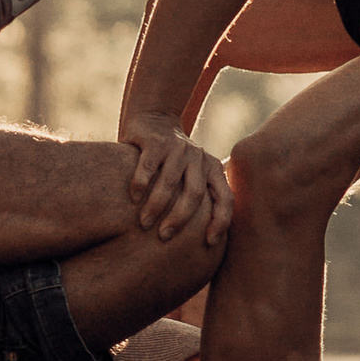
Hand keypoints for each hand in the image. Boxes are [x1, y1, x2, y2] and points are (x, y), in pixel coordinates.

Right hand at [120, 113, 233, 244]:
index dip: (221, 221)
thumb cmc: (174, 160)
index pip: (225, 197)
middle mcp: (199, 157)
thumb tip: (210, 240)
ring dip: (156, 206)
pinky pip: (148, 167)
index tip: (209, 242)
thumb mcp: (194, 172)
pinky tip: (134, 198)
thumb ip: (201, 195)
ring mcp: (178, 148)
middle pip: (194, 193)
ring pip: (169, 182)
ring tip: (145, 223)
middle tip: (165, 237)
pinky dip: (141, 184)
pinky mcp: (156, 141)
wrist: (155, 118)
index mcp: (213, 168)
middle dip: (179, 218)